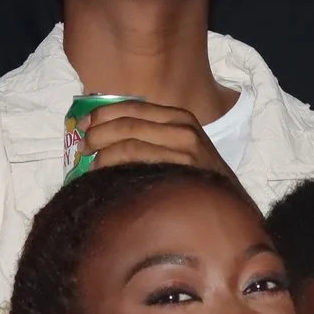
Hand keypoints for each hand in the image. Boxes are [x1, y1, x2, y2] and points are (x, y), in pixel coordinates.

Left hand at [77, 99, 232, 177]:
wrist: (233, 206)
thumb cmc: (199, 181)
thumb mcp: (180, 149)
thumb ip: (150, 137)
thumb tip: (102, 135)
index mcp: (179, 117)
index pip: (131, 107)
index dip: (101, 115)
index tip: (80, 127)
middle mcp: (183, 128)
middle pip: (126, 123)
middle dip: (96, 134)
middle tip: (80, 149)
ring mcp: (184, 149)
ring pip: (128, 142)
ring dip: (101, 153)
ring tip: (88, 166)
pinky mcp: (182, 169)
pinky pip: (137, 161)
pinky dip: (113, 167)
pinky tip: (104, 177)